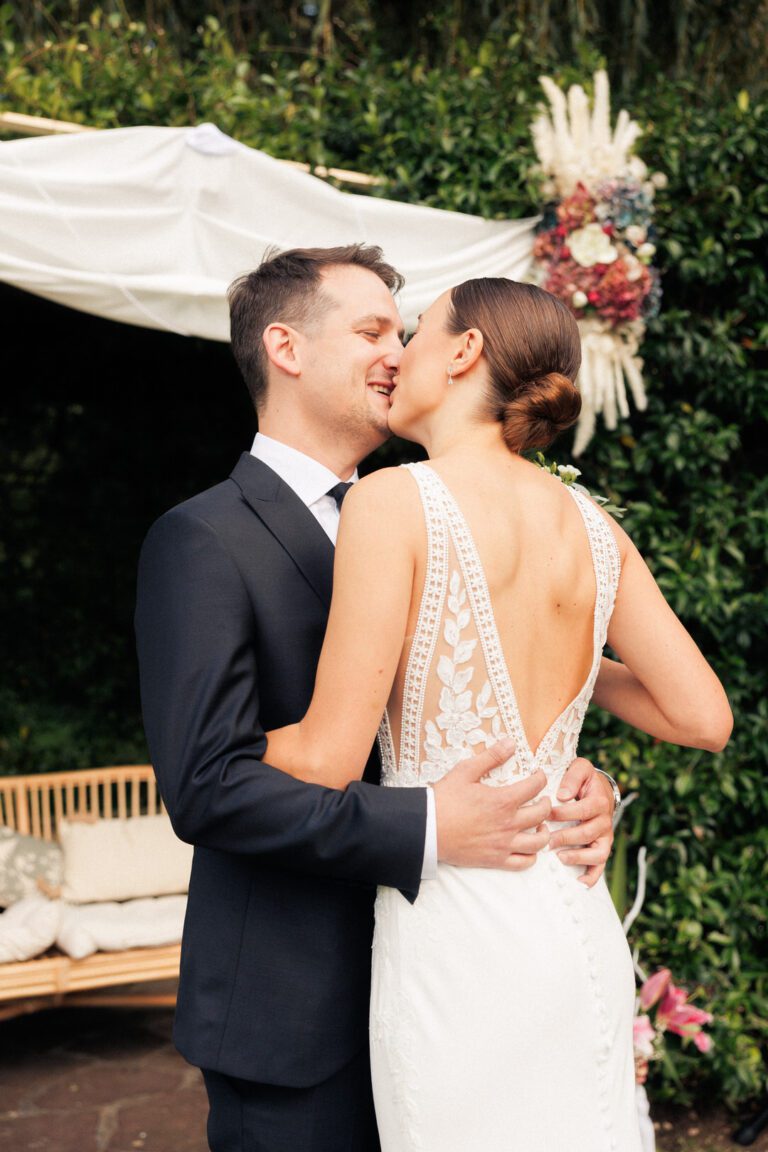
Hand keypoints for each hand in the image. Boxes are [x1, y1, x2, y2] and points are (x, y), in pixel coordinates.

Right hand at [432, 739, 550, 870]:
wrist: (427, 828)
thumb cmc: (444, 799)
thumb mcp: (465, 771)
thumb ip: (491, 757)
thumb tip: (510, 743)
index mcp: (503, 800)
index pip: (535, 787)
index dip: (541, 778)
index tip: (538, 775)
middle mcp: (508, 824)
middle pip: (541, 813)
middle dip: (546, 803)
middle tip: (542, 798)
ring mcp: (503, 844)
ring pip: (538, 841)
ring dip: (544, 831)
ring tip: (540, 825)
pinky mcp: (495, 859)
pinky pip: (523, 863)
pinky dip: (531, 856)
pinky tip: (528, 846)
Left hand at [548, 758, 614, 887]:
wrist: (598, 789)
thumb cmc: (584, 780)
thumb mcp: (581, 768)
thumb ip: (572, 777)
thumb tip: (563, 794)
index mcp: (599, 801)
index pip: (583, 810)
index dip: (564, 813)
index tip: (546, 814)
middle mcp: (604, 820)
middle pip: (587, 833)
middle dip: (566, 837)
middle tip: (547, 840)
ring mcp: (604, 836)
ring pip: (597, 852)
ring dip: (578, 857)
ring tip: (560, 858)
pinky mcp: (602, 847)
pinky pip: (600, 865)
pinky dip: (592, 876)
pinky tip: (579, 882)